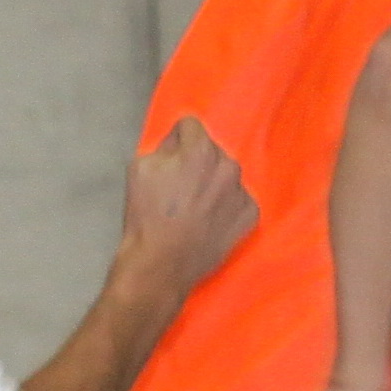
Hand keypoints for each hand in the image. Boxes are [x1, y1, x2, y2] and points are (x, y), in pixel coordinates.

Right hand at [120, 116, 254, 297]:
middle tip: (181, 188)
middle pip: (212, 151)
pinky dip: (226, 207)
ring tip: (195, 208)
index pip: (191, 125)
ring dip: (213, 184)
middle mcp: (228, 166)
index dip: (176, 140)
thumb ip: (163, 146)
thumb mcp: (140, 168)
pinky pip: (238, 201)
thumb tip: (177, 145)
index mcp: (201, 150)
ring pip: (226, 176)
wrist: (161, 264)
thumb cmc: (146, 216)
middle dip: (197, 162)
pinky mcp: (250, 216)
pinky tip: (209, 222)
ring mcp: (242, 192)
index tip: (169, 159)